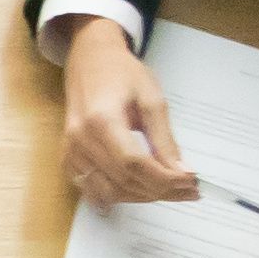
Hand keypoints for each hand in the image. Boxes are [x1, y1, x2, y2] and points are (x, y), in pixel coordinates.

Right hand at [55, 17, 197, 205]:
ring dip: (141, 196)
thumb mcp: (152, 100)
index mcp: (102, 120)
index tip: (190, 182)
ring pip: (108, 190)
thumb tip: (181, 171)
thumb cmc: (121, 73)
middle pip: (123, 180)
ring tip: (169, 191)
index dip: (165, 179)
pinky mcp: (68, 156)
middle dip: (160, 190)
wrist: (90, 60)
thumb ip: (164, 139)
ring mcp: (71, 150)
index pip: (135, 164)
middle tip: (188, 190)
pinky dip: (116, 195)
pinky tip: (136, 194)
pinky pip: (90, 188)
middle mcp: (81, 139)